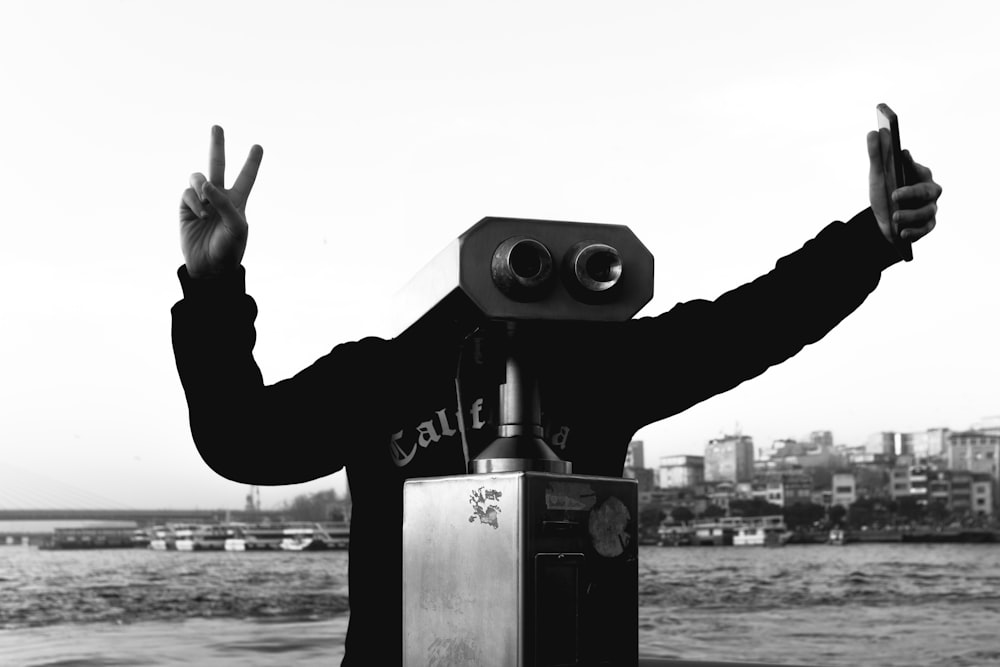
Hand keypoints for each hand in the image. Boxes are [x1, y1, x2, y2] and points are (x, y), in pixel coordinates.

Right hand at [179, 125, 262, 277]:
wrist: (209, 267)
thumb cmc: (229, 249)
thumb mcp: (236, 227)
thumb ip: (225, 203)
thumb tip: (206, 184)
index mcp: (238, 202)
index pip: (246, 178)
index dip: (252, 163)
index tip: (258, 146)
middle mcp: (219, 197)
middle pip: (218, 165)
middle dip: (217, 146)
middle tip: (217, 127)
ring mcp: (201, 201)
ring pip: (199, 177)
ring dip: (203, 187)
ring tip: (207, 205)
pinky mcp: (185, 208)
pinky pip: (188, 193)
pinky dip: (194, 201)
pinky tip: (200, 214)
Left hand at [867, 130, 941, 246]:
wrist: (884, 220)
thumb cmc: (886, 192)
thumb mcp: (878, 176)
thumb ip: (877, 155)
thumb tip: (873, 132)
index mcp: (920, 174)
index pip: (917, 168)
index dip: (910, 163)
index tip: (901, 155)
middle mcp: (930, 191)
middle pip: (926, 191)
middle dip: (911, 193)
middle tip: (894, 195)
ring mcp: (930, 209)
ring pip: (925, 212)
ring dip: (909, 215)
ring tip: (894, 217)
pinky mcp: (927, 226)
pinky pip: (924, 229)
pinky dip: (913, 232)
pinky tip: (901, 233)